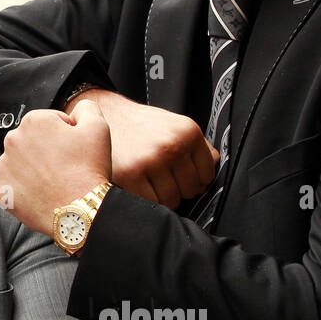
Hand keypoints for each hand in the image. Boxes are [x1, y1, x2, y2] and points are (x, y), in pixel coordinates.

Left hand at [0, 101, 111, 235]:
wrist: (80, 210)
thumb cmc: (89, 169)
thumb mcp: (98, 126)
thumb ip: (86, 107)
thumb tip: (76, 109)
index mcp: (33, 121)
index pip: (50, 123)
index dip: (66, 135)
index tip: (75, 150)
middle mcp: (12, 140)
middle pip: (32, 142)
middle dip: (47, 151)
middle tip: (65, 167)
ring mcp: (3, 166)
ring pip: (19, 163)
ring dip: (33, 169)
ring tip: (53, 181)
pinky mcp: (0, 190)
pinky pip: (9, 185)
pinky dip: (22, 188)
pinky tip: (40, 192)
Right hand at [68, 89, 216, 207]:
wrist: (104, 116)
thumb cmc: (140, 124)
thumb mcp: (173, 124)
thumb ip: (197, 145)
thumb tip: (216, 164)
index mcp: (187, 132)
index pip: (207, 174)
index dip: (196, 179)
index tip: (182, 177)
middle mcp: (171, 146)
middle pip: (191, 190)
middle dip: (179, 188)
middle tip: (163, 179)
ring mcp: (150, 161)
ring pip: (172, 200)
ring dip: (162, 197)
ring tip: (149, 182)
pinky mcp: (130, 175)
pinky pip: (150, 203)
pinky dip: (145, 199)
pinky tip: (138, 186)